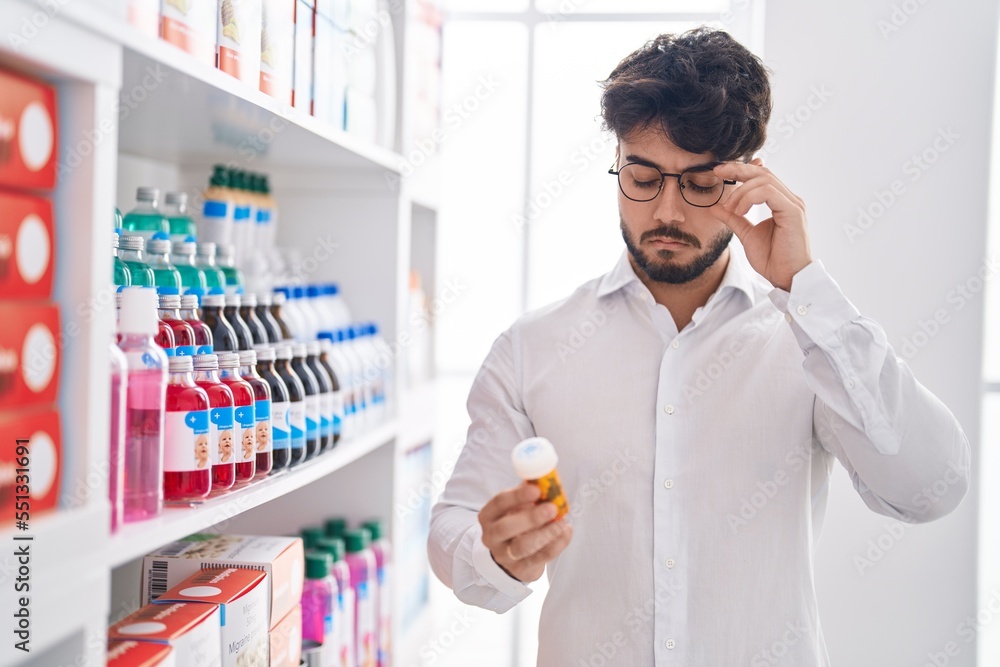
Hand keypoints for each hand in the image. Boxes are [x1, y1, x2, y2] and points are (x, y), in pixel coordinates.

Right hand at [478, 482, 573, 582]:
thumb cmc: (517, 522)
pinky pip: (540, 558)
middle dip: (530, 518)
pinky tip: (566, 531)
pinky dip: (557, 544)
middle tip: (551, 508)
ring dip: (545, 533)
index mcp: (488, 516)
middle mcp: (491, 537)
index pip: (498, 503)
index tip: (536, 490)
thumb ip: (528, 492)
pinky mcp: (521, 569)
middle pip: (505, 528)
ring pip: (522, 547)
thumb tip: (545, 477)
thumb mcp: (516, 506)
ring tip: (562, 522)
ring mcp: (504, 556)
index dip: (517, 496)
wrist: (511, 556)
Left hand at [711, 159, 812, 290]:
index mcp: (781, 202)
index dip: (740, 170)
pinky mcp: (793, 212)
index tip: (719, 171)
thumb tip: (716, 207)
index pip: (761, 176)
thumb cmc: (773, 259)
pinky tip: (739, 211)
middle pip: (763, 172)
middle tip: (718, 172)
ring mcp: (793, 204)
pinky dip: (749, 198)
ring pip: (764, 180)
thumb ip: (734, 219)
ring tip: (730, 208)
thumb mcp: (747, 235)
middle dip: (738, 169)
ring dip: (741, 191)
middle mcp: (789, 199)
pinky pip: (769, 192)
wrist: (787, 278)